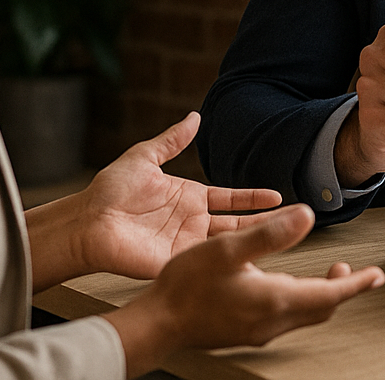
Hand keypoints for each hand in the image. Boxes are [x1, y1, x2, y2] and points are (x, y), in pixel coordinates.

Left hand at [27, 112, 281, 289]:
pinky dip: (231, 266)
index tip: (279, 196)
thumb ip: (172, 139)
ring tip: (285, 242)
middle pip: (239, 223)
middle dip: (267, 222)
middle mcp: (192, 222)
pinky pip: (210, 264)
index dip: (254, 198)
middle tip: (298, 220)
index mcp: (188, 197)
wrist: (87, 222)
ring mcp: (187, 244)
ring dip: (256, 243)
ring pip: (230, 244)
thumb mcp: (144, 157)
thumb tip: (194, 117)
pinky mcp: (177, 263)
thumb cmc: (110, 190)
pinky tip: (254, 267)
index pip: (231, 198)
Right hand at [108, 203, 384, 377]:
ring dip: (321, 295)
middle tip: (355, 273)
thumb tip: (307, 216)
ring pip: (304, 315)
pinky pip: (285, 318)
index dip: (357, 283)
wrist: (158, 324)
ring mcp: (258, 330)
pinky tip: (287, 288)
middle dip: (343, 289)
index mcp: (275, 299)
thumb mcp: (228, 248)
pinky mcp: (245, 332)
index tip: (376, 276)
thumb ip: (270, 234)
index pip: (331, 294)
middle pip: (322, 308)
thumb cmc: (186, 286)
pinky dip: (299, 301)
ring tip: (328, 276)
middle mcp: (272, 321)